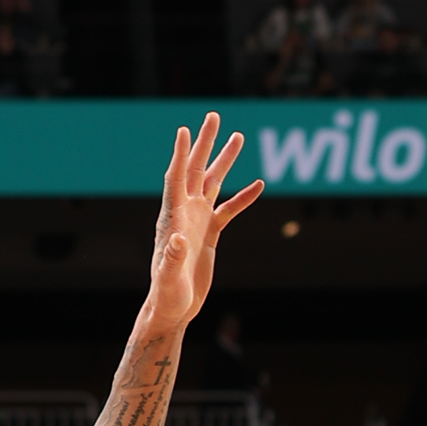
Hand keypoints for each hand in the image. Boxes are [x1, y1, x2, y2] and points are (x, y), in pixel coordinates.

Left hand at [144, 113, 263, 332]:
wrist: (174, 308)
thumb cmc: (167, 295)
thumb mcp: (168, 278)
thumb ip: (172, 258)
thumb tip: (178, 240)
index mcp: (172, 218)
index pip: (176, 179)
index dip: (181, 155)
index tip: (184, 131)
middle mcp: (184, 213)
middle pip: (196, 170)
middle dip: (205, 144)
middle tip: (214, 116)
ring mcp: (197, 221)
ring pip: (213, 183)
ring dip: (225, 161)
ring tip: (238, 136)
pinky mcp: (210, 233)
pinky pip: (228, 209)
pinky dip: (243, 198)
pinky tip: (259, 185)